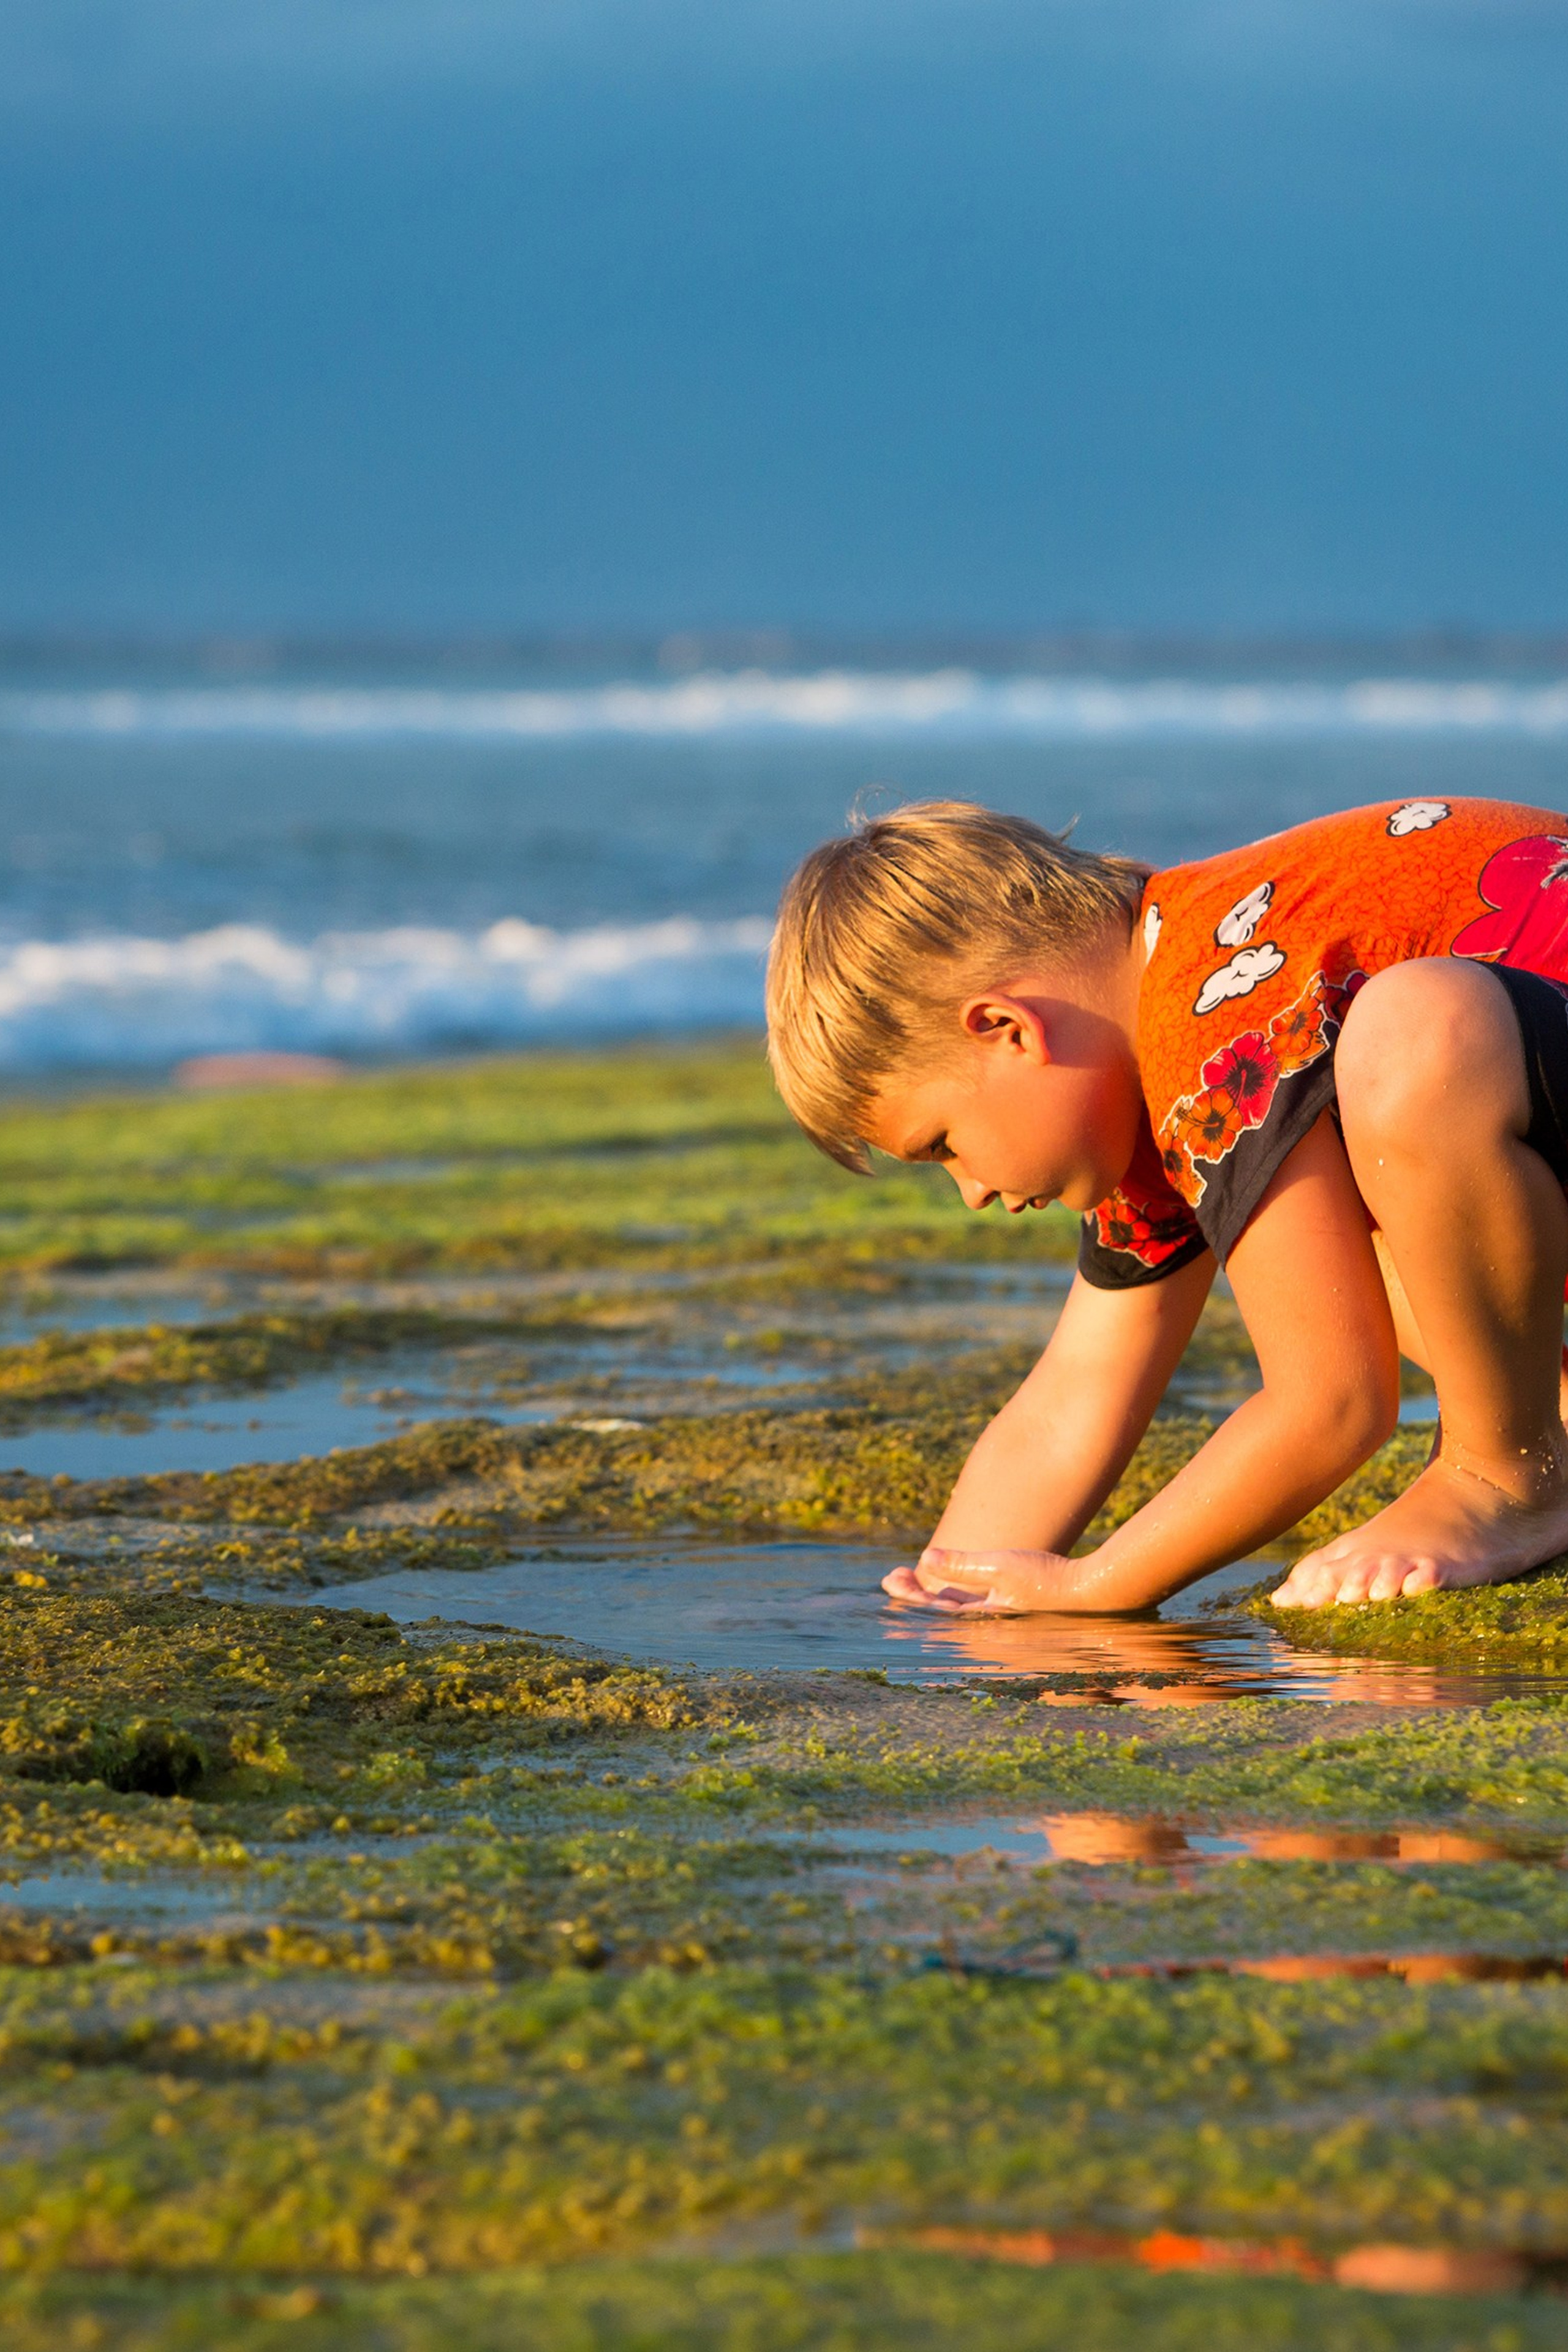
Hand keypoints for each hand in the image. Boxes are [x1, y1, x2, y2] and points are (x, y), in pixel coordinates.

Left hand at [881, 1545, 1074, 1614]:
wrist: (1093, 1595)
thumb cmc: (1048, 1580)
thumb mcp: (1002, 1567)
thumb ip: (962, 1566)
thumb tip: (924, 1560)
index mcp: (979, 1622)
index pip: (932, 1610)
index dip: (909, 1595)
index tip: (890, 1578)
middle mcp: (986, 1630)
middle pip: (939, 1614)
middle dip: (914, 1594)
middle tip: (893, 1576)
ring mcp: (999, 1625)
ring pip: (955, 1612)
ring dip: (931, 1595)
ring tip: (912, 1577)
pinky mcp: (1011, 1616)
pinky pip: (972, 1610)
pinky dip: (953, 1598)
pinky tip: (949, 1588)